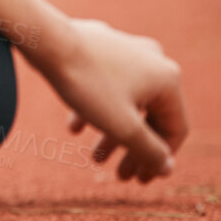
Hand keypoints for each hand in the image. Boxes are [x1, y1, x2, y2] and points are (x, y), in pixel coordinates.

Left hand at [37, 17, 187, 182]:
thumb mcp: (122, 126)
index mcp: (167, 79)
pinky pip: (104, 86)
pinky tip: (73, 127)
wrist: (46, 40)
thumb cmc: (86, 83)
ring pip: (125, 102)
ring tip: (94, 159)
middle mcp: (153, 60)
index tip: (141, 180)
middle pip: (149, 117)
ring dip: (111, 133)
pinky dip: (94, 109)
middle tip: (120, 176)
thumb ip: (149, 150)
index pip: (175, 129)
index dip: (159, 159)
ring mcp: (127, 50)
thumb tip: (168, 168)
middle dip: (132, 149)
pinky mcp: (101, 46)